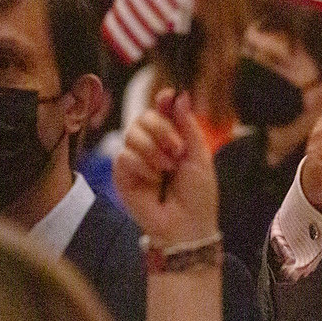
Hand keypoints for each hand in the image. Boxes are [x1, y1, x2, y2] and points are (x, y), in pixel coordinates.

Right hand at [113, 89, 217, 241]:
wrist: (187, 225)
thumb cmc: (198, 194)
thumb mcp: (199, 156)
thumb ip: (188, 126)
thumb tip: (180, 96)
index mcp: (172, 139)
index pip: (161, 110)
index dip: (163, 100)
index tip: (168, 97)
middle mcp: (152, 145)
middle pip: (143, 116)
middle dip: (162, 129)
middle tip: (176, 150)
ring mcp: (135, 159)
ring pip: (131, 134)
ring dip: (153, 150)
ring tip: (167, 170)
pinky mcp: (122, 175)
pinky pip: (123, 156)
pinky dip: (142, 166)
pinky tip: (153, 180)